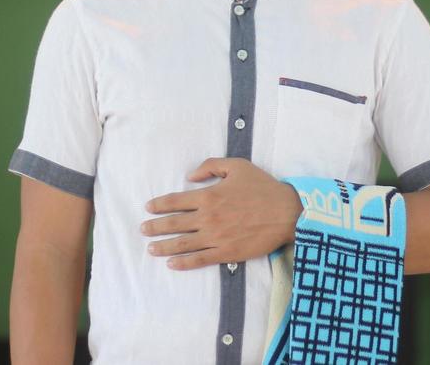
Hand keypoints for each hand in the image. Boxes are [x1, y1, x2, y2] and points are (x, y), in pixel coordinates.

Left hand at [141, 157, 302, 270]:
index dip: (159, 205)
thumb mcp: (237, 166)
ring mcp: (216, 237)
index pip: (176, 201)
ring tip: (151, 249)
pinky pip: (200, 259)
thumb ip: (210, 165)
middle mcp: (208, 218)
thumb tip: (190, 176)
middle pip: (174, 224)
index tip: (148, 208)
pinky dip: (183, 263)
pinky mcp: (226, 253)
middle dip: (155, 227)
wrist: (286, 213)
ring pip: (182, 244)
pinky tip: (172, 264)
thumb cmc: (262, 187)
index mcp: (209, 196)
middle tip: (143, 229)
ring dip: (164, 247)